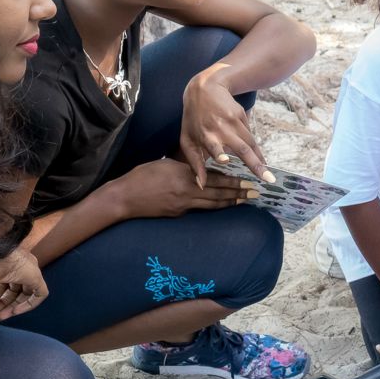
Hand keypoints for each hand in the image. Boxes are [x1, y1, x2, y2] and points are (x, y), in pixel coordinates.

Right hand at [0, 247, 46, 320]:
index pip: (5, 285)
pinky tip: (13, 312)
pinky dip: (28, 305)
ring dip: (12, 307)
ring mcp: (29, 269)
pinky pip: (39, 294)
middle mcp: (19, 265)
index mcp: (6, 263)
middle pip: (14, 291)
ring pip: (25, 293)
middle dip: (4, 305)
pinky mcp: (37, 276)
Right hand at [115, 158, 257, 217]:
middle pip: (218, 194)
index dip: (233, 181)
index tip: (247, 181)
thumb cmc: (142, 176)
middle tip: (254, 193)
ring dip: (230, 203)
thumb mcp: (166, 164)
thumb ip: (185, 167)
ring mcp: (183, 205)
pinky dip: (212, 206)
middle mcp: (187, 192)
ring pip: (212, 204)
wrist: (125, 198)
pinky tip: (220, 205)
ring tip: (244, 201)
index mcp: (185, 176)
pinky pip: (199, 209)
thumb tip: (200, 170)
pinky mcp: (177, 214)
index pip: (215, 179)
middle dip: (238, 193)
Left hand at [178, 66, 270, 183]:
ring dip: (259, 161)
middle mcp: (221, 129)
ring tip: (267, 176)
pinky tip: (261, 162)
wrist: (205, 88)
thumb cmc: (192, 119)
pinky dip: (256, 151)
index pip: (213, 145)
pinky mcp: (242, 116)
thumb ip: (194, 163)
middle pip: (241, 149)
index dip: (219, 153)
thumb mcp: (187, 140)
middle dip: (255, 164)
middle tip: (267, 179)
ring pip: (250, 144)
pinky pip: (251, 137)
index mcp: (205, 135)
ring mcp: (233, 122)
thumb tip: (201, 186)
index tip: (225, 160)